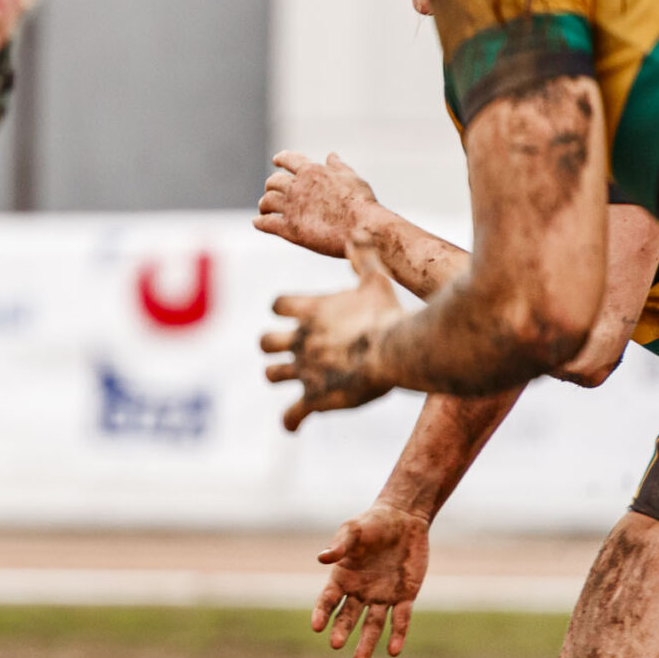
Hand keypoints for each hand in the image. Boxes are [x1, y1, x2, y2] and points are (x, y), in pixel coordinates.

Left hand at [255, 151, 379, 258]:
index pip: (289, 159)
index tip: (276, 160)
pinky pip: (265, 223)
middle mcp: (297, 187)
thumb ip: (338, 167)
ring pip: (267, 201)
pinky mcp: (288, 228)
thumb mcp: (351, 178)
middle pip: (273, 182)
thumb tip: (331, 155)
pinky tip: (258, 222)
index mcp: (312, 171)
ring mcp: (291, 207)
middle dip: (271, 186)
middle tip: (272, 191)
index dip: (281, 158)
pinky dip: (259, 222)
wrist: (362, 228)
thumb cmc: (361, 203)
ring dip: (264, 204)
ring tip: (264, 209)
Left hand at [264, 235, 402, 429]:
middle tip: (287, 350)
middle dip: (272, 346)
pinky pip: (292, 414)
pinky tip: (292, 426)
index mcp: (309, 312)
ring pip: (272, 375)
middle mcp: (299, 341)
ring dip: (279, 376)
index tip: (290, 312)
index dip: (282, 309)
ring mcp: (304, 370)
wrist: (393, 351)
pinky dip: (290, 421)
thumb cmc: (386, 315)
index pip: (278, 305)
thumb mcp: (376, 281)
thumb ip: (363, 258)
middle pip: (265, 343)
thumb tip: (358, 231)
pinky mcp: (314, 398)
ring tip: (292, 381)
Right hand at [310, 502, 428, 657]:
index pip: (328, 600)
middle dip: (342, 631)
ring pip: (373, 625)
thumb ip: (340, 545)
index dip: (321, 613)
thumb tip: (322, 558)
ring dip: (366, 643)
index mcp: (342, 577)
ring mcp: (382, 596)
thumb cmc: (373, 523)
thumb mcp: (354, 529)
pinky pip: (401, 619)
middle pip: (348, 617)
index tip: (316, 627)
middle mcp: (359, 591)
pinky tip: (393, 651)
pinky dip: (398, 635)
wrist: (404, 521)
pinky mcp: (405, 597)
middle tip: (336, 645)